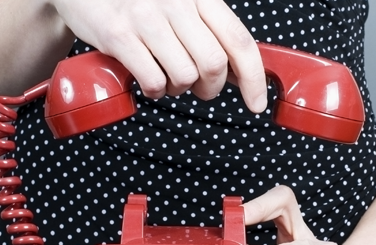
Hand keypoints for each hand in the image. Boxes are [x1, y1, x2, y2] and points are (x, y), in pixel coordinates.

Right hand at [50, 0, 266, 111]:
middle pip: (214, 64)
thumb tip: (242, 75)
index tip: (257, 103)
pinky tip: (147, 80)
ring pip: (185, 76)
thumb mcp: (181, 9)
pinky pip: (153, 81)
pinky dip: (155, 91)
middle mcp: (176, 2)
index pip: (239, 40)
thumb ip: (210, 34)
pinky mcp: (119, 34)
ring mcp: (146, 17)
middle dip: (211, 88)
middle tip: (198, 88)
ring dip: (179, 89)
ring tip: (165, 77)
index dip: (254, 78)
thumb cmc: (138, 5)